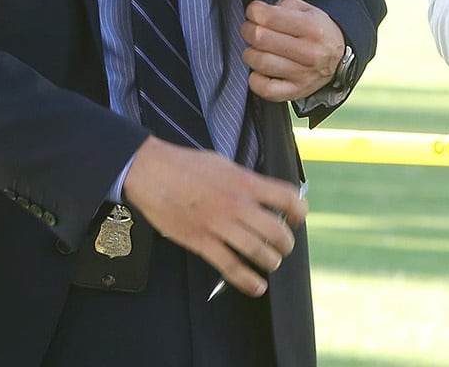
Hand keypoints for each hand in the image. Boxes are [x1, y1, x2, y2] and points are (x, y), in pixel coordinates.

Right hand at [122, 137, 306, 297]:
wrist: (150, 171)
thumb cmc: (184, 165)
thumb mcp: (223, 164)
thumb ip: (245, 180)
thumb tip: (263, 194)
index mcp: (244, 181)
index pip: (287, 198)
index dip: (298, 211)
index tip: (296, 218)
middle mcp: (236, 204)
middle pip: (277, 232)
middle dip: (286, 244)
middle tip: (283, 246)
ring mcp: (219, 225)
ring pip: (259, 252)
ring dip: (271, 262)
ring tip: (270, 262)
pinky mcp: (201, 242)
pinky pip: (231, 267)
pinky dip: (248, 280)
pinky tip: (257, 285)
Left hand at [240, 0, 344, 100]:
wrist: (339, 60)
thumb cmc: (317, 32)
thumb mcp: (307, 10)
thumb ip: (282, 5)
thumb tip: (257, 13)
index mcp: (312, 28)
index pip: (269, 17)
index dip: (254, 12)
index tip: (254, 13)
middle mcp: (310, 53)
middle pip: (260, 38)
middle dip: (248, 30)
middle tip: (251, 29)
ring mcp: (303, 75)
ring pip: (260, 62)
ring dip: (250, 53)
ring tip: (256, 49)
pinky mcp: (295, 92)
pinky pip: (264, 89)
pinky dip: (255, 79)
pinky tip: (260, 70)